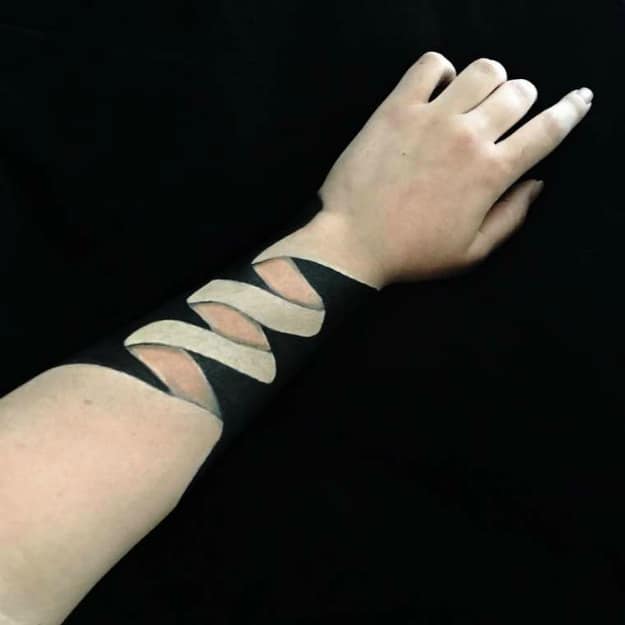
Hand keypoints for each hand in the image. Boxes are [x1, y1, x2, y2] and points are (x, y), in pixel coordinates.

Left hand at [315, 51, 592, 286]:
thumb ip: (512, 216)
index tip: (579, 100)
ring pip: (483, 70)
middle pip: (519, 92)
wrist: (351, 244)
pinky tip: (438, 91)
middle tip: (506, 117)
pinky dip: (442, 70)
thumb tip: (536, 183)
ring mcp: (431, 118)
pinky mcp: (396, 108)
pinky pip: (430, 65)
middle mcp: (468, 137)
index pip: (548, 129)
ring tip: (475, 101)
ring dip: (490, 81)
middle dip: (524, 100)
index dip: (572, 110)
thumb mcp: (472, 252)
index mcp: (492, 173)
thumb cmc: (412, 253)